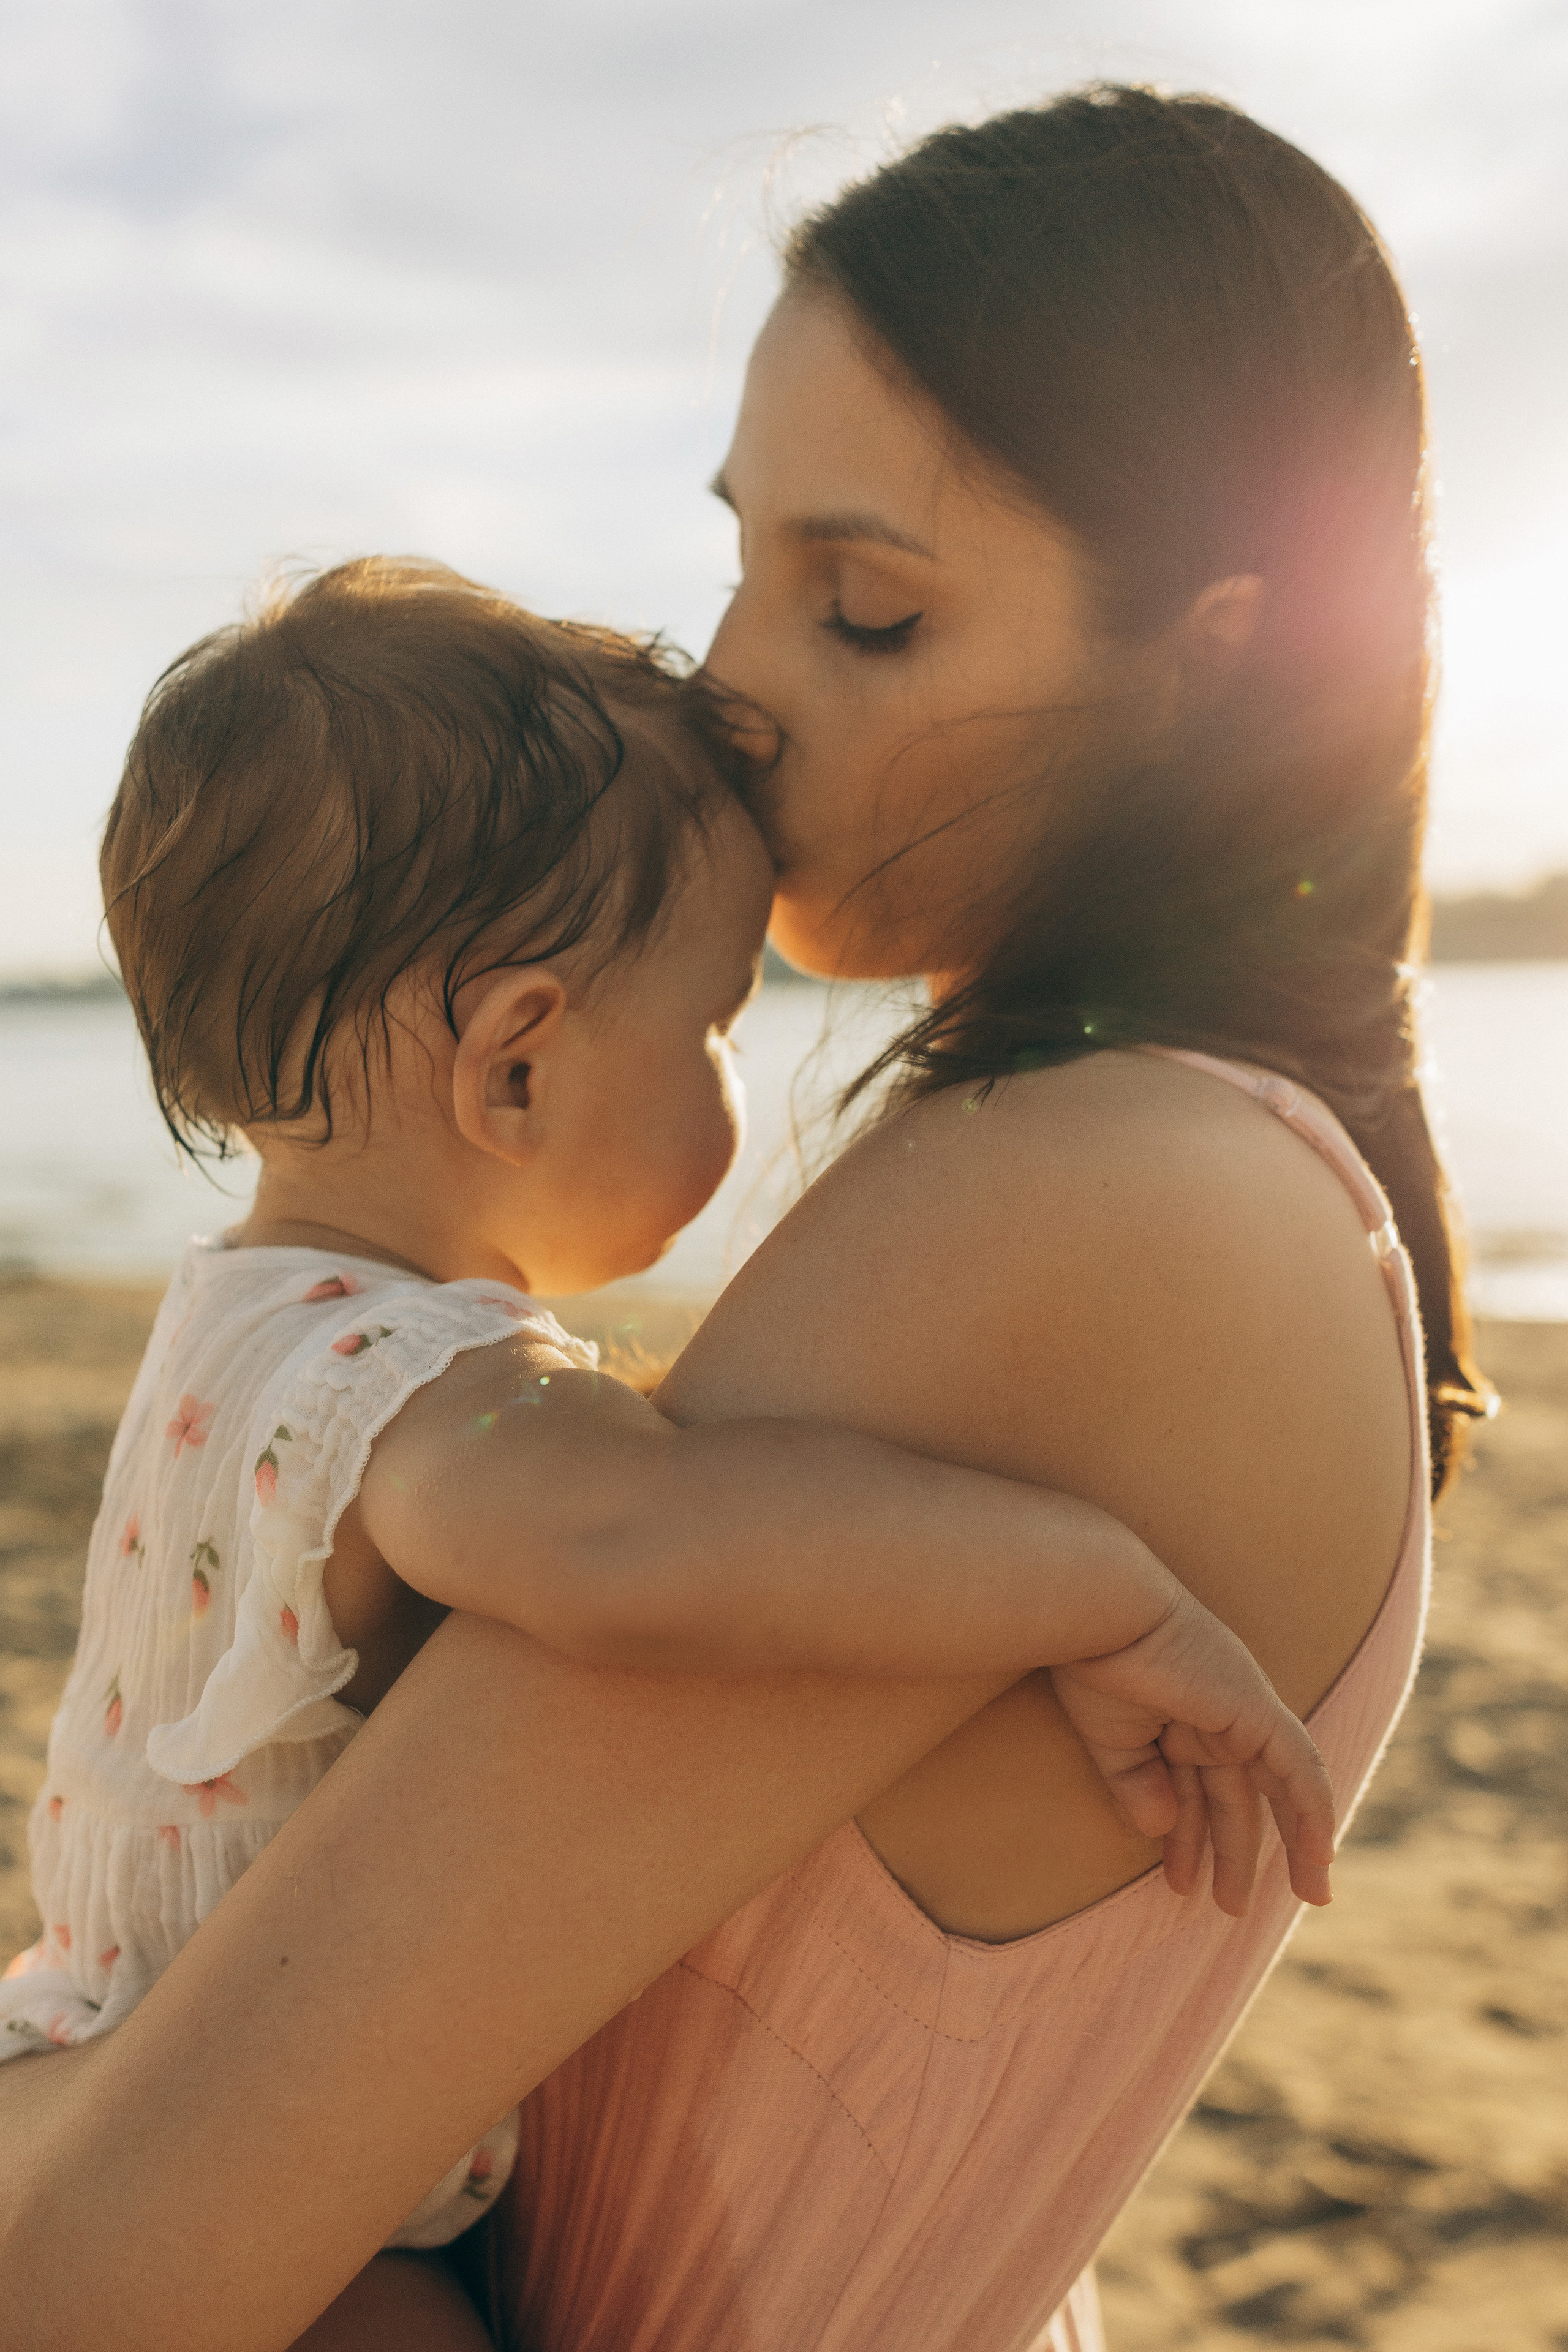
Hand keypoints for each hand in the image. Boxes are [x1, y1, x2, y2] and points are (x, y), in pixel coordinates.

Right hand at [1049, 1586, 1335, 1917]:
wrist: (1102, 1615)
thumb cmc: (1094, 1665)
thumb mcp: (1114, 1742)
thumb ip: (1139, 1786)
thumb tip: (1163, 1828)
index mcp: (1177, 1720)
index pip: (1192, 1791)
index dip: (1188, 1839)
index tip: (1182, 1883)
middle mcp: (1216, 1718)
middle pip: (1235, 1798)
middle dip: (1236, 1853)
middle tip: (1234, 1909)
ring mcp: (1241, 1714)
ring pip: (1277, 1790)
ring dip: (1290, 1846)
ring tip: (1305, 1899)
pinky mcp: (1257, 1712)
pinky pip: (1300, 1770)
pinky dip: (1314, 1811)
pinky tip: (1321, 1855)